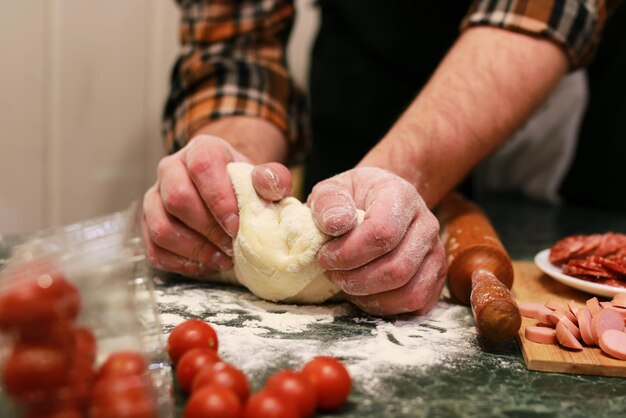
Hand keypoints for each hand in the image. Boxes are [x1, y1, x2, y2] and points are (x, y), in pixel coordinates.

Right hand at [141, 135, 291, 276]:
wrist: (227, 191)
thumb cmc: (246, 186)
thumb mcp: (265, 177)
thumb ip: (273, 177)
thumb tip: (267, 183)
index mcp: (201, 150)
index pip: (202, 168)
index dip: (219, 200)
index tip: (236, 226)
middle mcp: (170, 169)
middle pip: (177, 199)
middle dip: (207, 229)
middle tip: (231, 246)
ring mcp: (155, 197)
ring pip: (161, 227)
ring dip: (194, 250)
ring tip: (222, 260)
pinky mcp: (148, 224)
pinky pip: (155, 249)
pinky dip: (181, 263)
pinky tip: (207, 265)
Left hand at [307, 167, 445, 314]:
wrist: (379, 199)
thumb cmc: (353, 197)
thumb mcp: (333, 188)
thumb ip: (328, 201)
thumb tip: (336, 224)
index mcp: (401, 197)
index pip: (383, 233)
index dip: (348, 253)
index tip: (324, 257)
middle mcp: (426, 224)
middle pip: (397, 268)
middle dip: (356, 280)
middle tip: (332, 273)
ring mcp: (435, 252)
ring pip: (410, 292)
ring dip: (371, 297)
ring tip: (346, 284)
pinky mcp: (436, 275)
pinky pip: (417, 303)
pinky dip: (386, 307)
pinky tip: (364, 293)